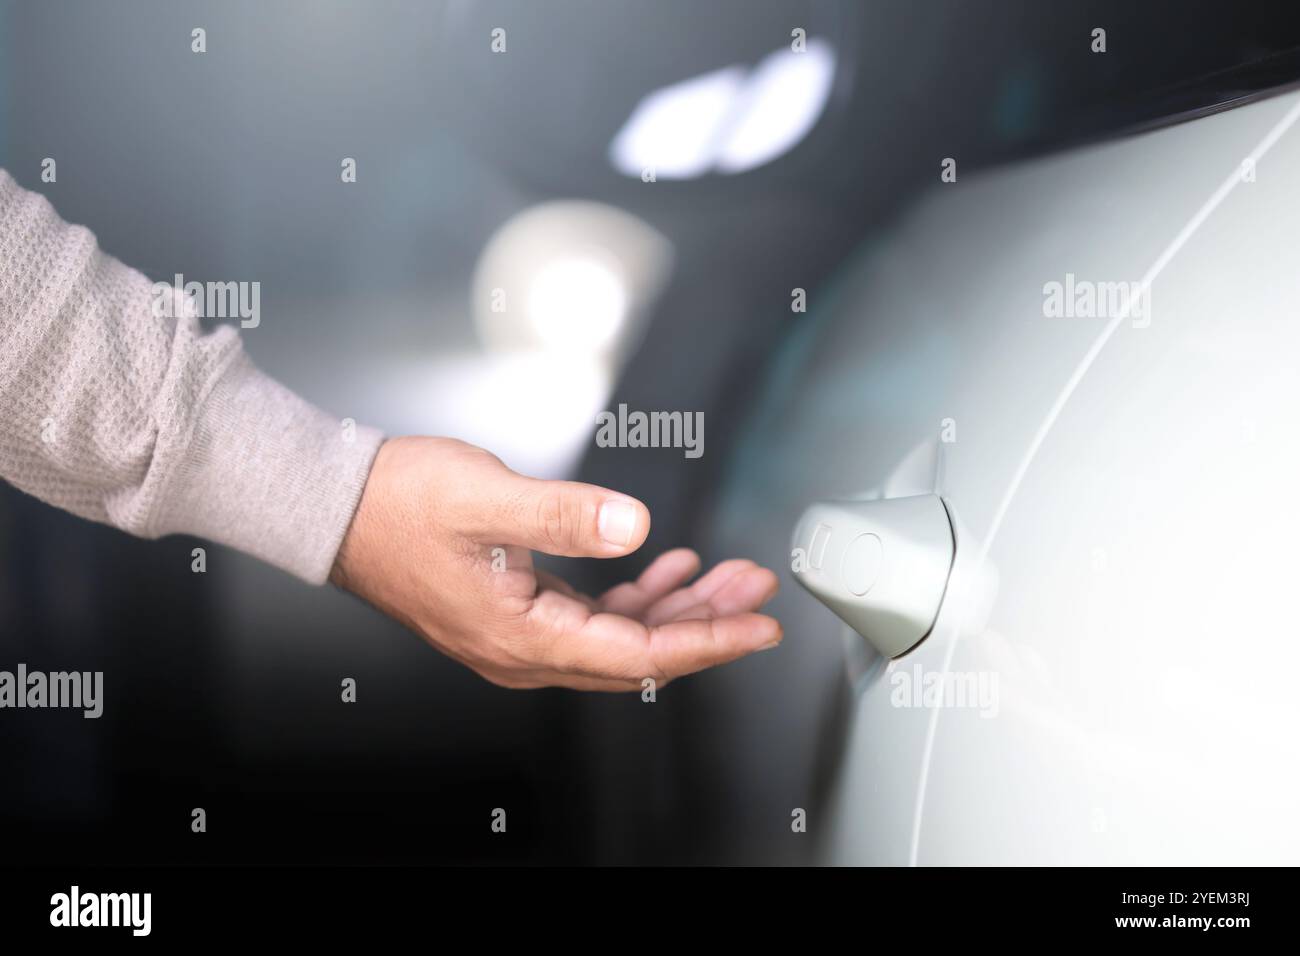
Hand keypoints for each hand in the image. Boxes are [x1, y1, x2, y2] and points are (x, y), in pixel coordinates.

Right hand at [330, 437, 781, 689]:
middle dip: (705, 623)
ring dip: (674, 609)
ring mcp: (518, 635)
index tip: (758, 625)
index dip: (708, 640)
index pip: (639, 655)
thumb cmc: (398, 504)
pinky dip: (634, 597)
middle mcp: (523, 650)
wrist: (337, 508)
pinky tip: (661, 569)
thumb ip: (566, 516)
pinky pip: (591, 619)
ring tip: (723, 576)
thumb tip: (633, 526)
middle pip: (638, 655)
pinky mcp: (515, 612)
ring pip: (619, 638)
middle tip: (755, 591)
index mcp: (522, 636)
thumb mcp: (487, 498)